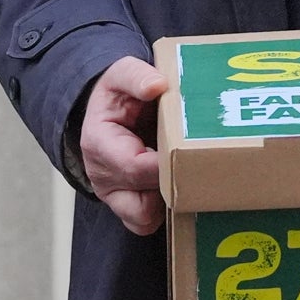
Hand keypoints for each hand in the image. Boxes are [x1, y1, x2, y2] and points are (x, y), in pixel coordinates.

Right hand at [80, 55, 170, 235]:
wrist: (108, 113)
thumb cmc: (117, 96)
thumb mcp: (122, 74)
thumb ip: (137, 76)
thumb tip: (157, 85)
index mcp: (99, 142)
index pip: (133, 166)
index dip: (165, 162)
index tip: (188, 149)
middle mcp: (102, 175)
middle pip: (143, 194)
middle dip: (174, 181)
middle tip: (199, 163)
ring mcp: (113, 195)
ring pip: (143, 217)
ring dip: (168, 200)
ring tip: (185, 173)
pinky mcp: (125, 206)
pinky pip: (144, 224)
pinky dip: (163, 211)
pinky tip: (177, 186)